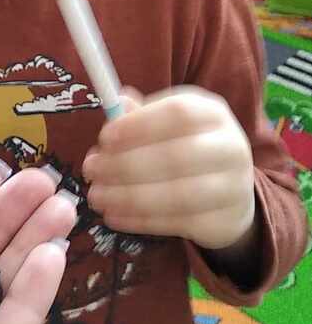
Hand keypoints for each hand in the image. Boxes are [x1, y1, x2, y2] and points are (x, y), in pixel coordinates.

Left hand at [83, 87, 255, 250]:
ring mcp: (232, 186)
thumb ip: (141, 116)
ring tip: (97, 197)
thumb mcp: (168, 126)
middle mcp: (229, 147)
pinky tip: (114, 216)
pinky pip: (178, 222)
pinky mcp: (223, 221)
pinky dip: (141, 221)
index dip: (139, 125)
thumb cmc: (188, 150)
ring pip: (178, 195)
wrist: (232, 195)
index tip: (104, 138)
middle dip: (125, 165)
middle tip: (91, 170)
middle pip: (177, 155)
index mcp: (212, 113)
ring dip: (129, 197)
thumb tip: (117, 101)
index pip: (179, 113)